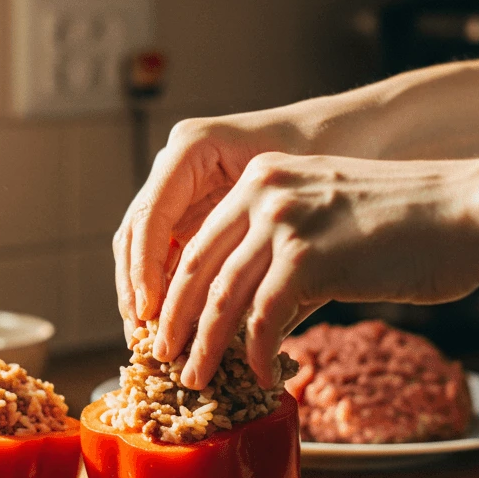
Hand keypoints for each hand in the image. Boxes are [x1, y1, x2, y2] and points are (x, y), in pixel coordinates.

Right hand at [113, 112, 315, 333]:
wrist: (344, 137)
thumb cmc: (327, 156)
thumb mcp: (293, 194)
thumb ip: (254, 239)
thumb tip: (231, 311)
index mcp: (193, 147)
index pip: (150, 215)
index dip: (144, 268)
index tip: (150, 312)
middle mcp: (177, 165)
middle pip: (134, 233)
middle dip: (134, 288)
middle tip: (142, 336)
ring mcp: (179, 190)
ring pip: (141, 249)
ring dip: (141, 295)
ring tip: (148, 340)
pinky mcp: (190, 213)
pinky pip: (165, 255)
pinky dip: (164, 290)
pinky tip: (171, 326)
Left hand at [149, 151, 478, 388]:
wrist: (466, 212)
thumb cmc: (403, 224)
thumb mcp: (323, 222)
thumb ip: (279, 261)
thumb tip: (249, 322)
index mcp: (260, 177)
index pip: (198, 241)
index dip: (176, 291)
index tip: (166, 324)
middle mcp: (262, 192)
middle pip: (195, 269)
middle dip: (174, 321)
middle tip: (165, 358)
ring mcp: (282, 221)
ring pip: (221, 298)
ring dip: (204, 347)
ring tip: (196, 378)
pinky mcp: (307, 257)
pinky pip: (264, 319)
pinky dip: (257, 355)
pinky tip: (263, 378)